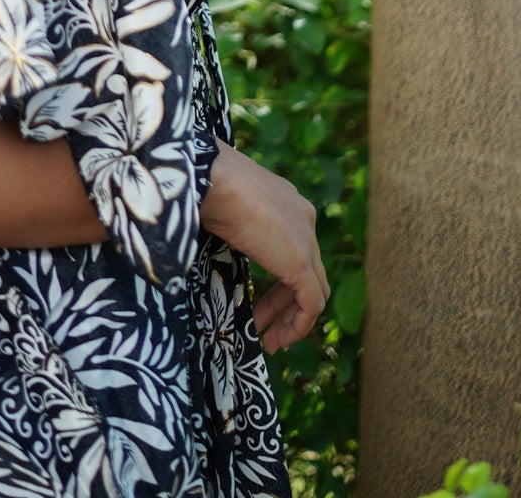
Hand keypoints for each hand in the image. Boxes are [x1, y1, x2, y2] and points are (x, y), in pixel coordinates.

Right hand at [200, 143, 328, 352]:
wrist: (215, 179)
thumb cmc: (208, 187)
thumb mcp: (225, 208)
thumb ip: (233, 224)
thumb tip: (212, 233)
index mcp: (286, 202)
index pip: (294, 248)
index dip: (279, 278)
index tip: (259, 299)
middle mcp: (303, 218)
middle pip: (306, 271)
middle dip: (284, 304)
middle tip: (263, 326)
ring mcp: (306, 239)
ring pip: (313, 290)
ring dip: (290, 319)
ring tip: (270, 341)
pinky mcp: (300, 263)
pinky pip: (312, 304)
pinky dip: (299, 325)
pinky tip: (280, 339)